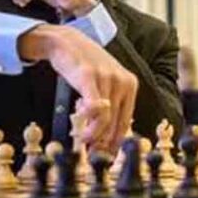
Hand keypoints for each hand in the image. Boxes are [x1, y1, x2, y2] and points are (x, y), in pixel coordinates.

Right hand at [18, 25, 137, 152]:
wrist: (67, 41)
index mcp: (130, 84)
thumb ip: (109, 106)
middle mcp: (123, 81)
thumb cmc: (85, 65)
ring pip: (106, 118)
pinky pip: (95, 105)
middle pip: (116, 123)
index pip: (126, 122)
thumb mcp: (105, 83)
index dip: (115, 143)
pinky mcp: (90, 76)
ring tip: (83, 140)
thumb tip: (105, 138)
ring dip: (94, 135)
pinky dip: (89, 119)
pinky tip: (80, 122)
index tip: (106, 156)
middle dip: (104, 143)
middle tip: (92, 153)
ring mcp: (107, 78)